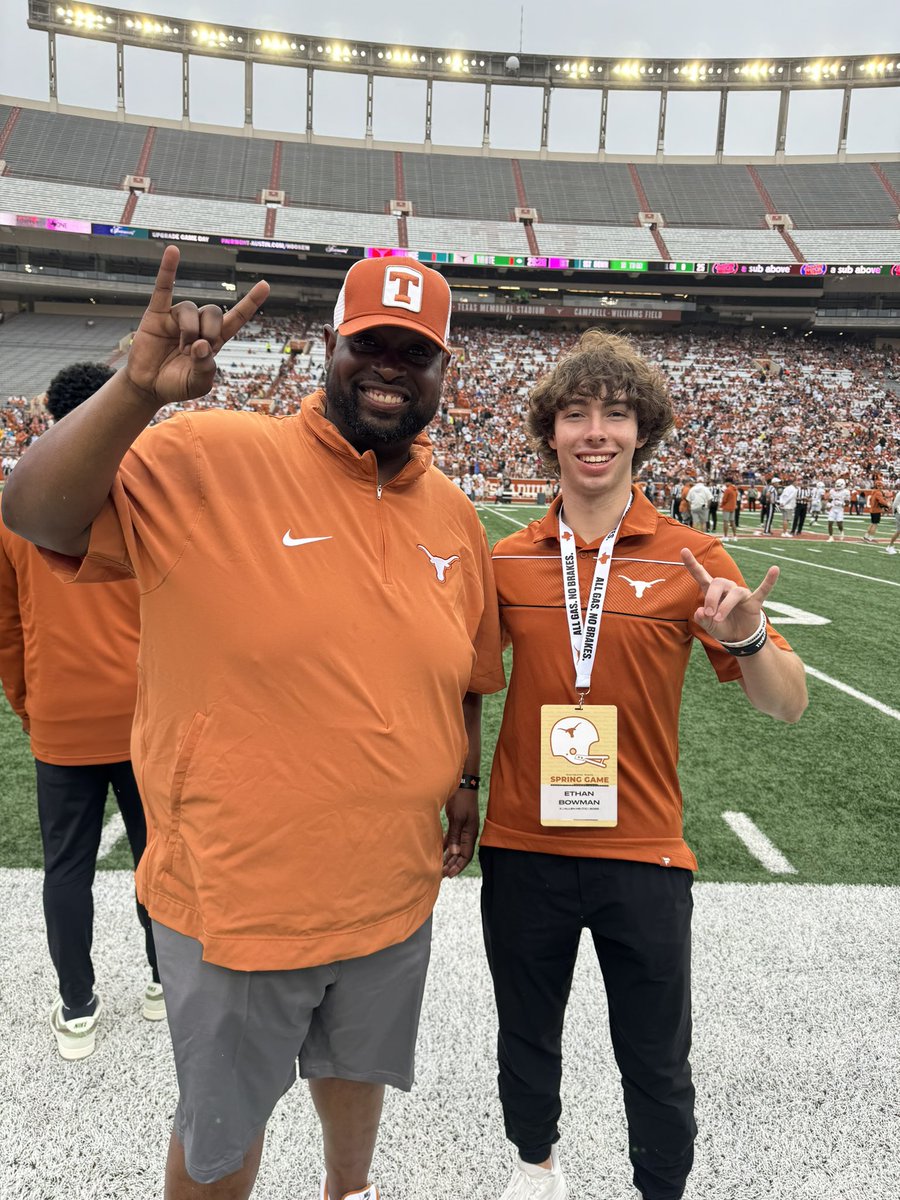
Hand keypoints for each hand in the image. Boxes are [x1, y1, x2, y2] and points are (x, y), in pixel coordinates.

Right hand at [123, 245, 269, 407]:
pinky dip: (168, 269)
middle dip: (209, 331)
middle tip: (196, 351)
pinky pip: (163, 288)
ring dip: (189, 330)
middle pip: (214, 311)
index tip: (264, 285)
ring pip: (191, 309)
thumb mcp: (198, 384)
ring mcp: (177, 318)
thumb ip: (206, 368)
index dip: (250, 303)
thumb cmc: (176, 384)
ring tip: (181, 348)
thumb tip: (202, 345)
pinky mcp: (156, 314)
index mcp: (213, 340)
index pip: (236, 318)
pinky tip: (173, 251)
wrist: (148, 386)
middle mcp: (198, 324)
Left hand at [442, 790, 478, 877]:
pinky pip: (451, 839)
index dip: (458, 866)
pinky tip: (438, 852)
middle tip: (442, 875)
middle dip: (452, 865)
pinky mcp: (457, 823)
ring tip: (440, 867)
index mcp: (470, 833)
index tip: (449, 875)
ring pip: (455, 847)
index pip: (466, 855)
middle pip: (461, 854)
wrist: (463, 784)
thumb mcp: (458, 818)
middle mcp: (468, 833)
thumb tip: (454, 853)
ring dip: (448, 857)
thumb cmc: (462, 799)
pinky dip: (445, 846)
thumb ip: (455, 836)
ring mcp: (462, 828)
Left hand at [681, 547, 778, 642]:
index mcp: (712, 592)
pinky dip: (769, 581)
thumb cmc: (722, 627)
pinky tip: (774, 569)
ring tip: (718, 619)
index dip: (692, 564)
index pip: (701, 575)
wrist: (739, 638)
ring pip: (734, 592)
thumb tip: (700, 611)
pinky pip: (763, 589)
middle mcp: (727, 589)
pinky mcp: (754, 602)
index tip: (684, 551)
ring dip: (724, 606)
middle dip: (710, 598)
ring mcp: (742, 594)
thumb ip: (702, 620)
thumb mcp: (708, 627)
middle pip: (718, 583)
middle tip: (708, 614)